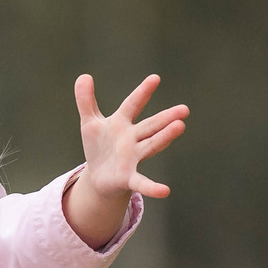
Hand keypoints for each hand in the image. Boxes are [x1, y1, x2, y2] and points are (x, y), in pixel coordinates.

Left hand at [66, 73, 188, 248]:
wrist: (98, 177)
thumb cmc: (99, 147)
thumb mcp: (90, 123)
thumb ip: (86, 101)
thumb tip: (84, 76)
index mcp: (122, 123)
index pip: (132, 105)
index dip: (142, 92)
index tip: (155, 78)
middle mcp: (132, 139)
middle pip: (151, 126)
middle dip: (166, 118)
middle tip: (184, 110)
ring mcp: (133, 158)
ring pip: (151, 145)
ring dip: (164, 137)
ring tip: (180, 127)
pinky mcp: (129, 177)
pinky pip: (141, 182)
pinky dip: (152, 187)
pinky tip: (164, 191)